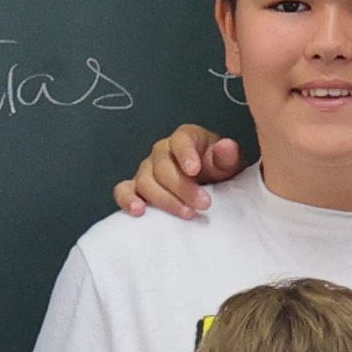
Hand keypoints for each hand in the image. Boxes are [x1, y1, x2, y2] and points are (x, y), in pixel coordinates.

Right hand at [114, 123, 245, 218]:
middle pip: (163, 167)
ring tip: (186, 213)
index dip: (185, 154)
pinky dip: (128, 200)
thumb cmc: (217, 172)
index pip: (180, 140)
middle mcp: (162, 151)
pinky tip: (139, 211)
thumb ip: (227, 156)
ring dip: (164, 199)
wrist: (209, 187)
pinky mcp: (136, 188)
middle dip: (183, 187)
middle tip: (203, 203)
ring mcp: (146, 169)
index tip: (195, 170)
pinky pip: (123, 190)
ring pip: (145, 181)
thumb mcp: (228, 164)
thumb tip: (226, 147)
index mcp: (185, 138)